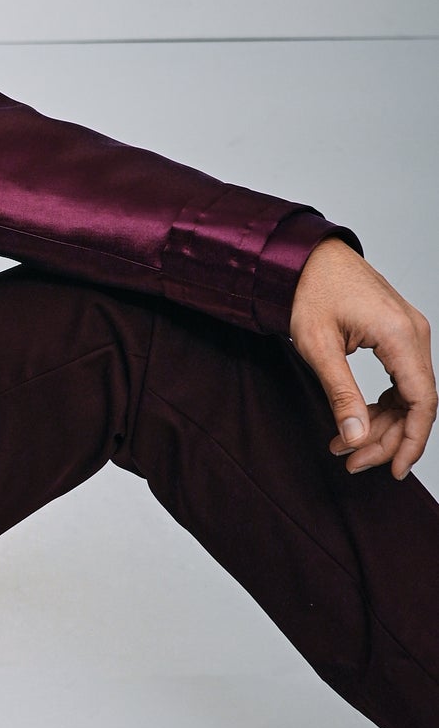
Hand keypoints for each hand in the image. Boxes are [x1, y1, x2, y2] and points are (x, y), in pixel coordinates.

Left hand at [288, 238, 434, 479]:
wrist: (305, 256)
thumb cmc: (308, 292)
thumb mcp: (318, 347)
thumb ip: (341, 394)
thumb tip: (356, 438)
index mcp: (401, 335)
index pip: (422, 402)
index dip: (411, 442)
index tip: (392, 470)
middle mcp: (415, 332)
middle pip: (417, 403)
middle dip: (386, 438)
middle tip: (349, 460)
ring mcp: (410, 332)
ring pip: (410, 394)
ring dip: (382, 424)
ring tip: (343, 444)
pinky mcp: (399, 334)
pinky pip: (402, 379)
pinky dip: (382, 404)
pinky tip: (355, 420)